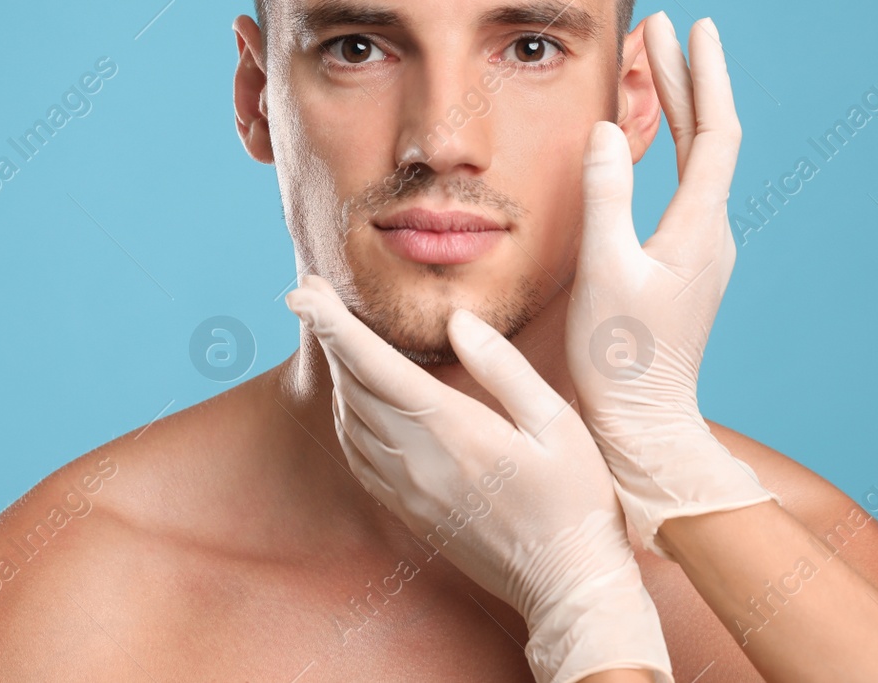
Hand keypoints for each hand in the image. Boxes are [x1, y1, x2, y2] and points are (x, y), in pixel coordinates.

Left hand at [286, 275, 671, 682]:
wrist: (566, 585)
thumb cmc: (574, 500)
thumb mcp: (556, 423)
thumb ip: (503, 367)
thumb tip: (458, 321)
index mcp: (453, 430)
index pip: (374, 366)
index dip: (333, 326)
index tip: (303, 293)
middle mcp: (417, 460)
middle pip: (351, 387)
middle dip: (327, 335)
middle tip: (311, 295)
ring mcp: (407, 491)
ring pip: (349, 420)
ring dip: (337, 373)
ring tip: (334, 335)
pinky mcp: (408, 511)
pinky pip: (358, 456)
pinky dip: (347, 416)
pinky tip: (354, 398)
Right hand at [566, 12, 776, 558]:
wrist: (645, 427)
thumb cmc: (620, 359)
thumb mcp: (604, 271)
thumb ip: (604, 196)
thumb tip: (609, 130)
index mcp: (700, 228)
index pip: (715, 132)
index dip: (705, 75)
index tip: (695, 26)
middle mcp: (712, 234)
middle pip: (707, 138)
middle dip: (685, 79)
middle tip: (662, 27)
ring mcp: (703, 251)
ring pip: (696, 162)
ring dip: (677, 111)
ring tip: (653, 67)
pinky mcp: (685, 267)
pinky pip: (684, 188)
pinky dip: (668, 148)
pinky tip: (649, 142)